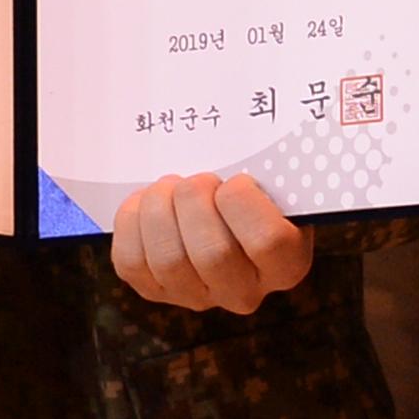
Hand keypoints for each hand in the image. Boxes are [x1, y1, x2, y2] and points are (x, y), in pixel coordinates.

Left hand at [108, 171, 310, 312]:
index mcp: (286, 263)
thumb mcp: (276, 179)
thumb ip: (273, 167)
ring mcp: (197, 296)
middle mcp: (244, 291)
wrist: (219, 206)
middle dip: (195, 201)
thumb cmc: (253, 187)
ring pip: (168, 259)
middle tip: (196, 180)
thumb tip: (273, 122)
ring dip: (160, 208)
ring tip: (168, 187)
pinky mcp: (155, 290)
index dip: (244, 201)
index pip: (267, 241)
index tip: (236, 180)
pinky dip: (132, 223)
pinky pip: (132, 261)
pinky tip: (146, 203)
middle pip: (212, 254)